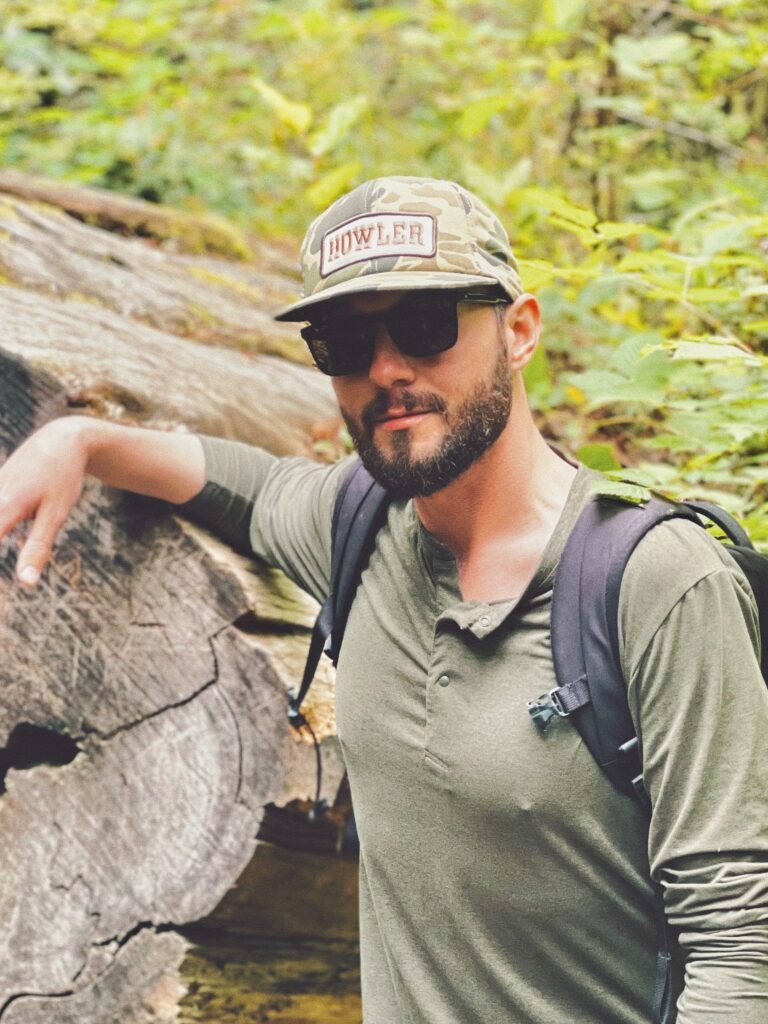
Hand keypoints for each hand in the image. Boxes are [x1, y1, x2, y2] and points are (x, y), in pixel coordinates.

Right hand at [0, 417, 89, 586]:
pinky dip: (0, 522)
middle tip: (22, 552)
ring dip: (1, 530)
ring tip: (25, 523)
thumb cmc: (63, 478)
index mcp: (4, 508)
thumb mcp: (55, 515)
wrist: (62, 440)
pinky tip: (7, 526)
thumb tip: (26, 583)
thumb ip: (38, 548)